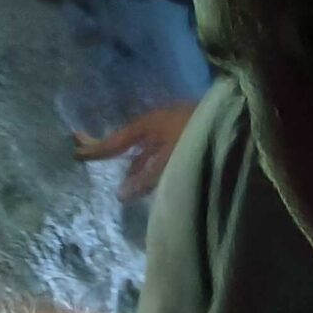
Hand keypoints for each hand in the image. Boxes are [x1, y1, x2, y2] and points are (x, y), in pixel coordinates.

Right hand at [75, 99, 199, 201]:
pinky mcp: (186, 136)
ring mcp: (171, 129)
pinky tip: (150, 175)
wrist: (237, 119)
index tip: (74, 154)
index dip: (95, 149)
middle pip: (127, 142)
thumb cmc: (200, 135)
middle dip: (109, 151)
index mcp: (148, 125)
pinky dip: (149, 162)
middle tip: (87, 153)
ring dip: (133, 162)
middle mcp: (156, 125)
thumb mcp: (172, 158)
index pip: (115, 141)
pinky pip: (158, 151)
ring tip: (122, 178)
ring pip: (145, 149)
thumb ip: (147, 177)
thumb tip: (120, 193)